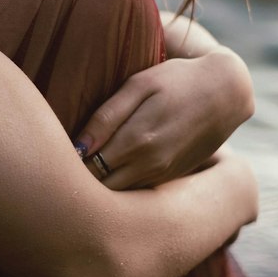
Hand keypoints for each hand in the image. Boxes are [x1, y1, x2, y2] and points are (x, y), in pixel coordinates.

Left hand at [74, 50, 254, 189]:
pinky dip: (118, 186)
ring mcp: (161, 176)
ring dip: (96, 188)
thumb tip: (77, 146)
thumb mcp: (140, 86)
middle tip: (59, 164)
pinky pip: (135, 193)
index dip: (64, 164)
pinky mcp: (169, 178)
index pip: (86, 167)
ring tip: (79, 170)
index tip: (50, 153)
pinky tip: (109, 170)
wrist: (227, 93)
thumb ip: (107, 116)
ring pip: (117, 195)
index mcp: (135, 141)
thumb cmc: (177, 81)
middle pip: (98, 188)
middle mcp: (148, 165)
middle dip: (77, 180)